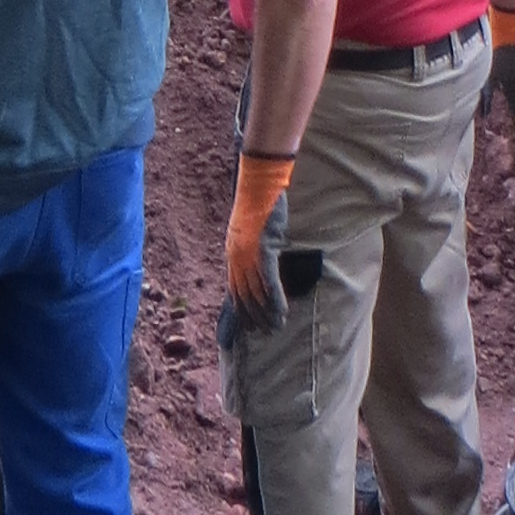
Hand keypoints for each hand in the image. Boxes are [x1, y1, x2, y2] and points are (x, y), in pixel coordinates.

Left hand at [224, 153, 291, 315]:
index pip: (235, 289)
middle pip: (244, 295)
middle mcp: (237, 256)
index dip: (242, 310)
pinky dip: (275, 298)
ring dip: (266, 313)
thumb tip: (260, 263)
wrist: (261, 182)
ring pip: (256, 292)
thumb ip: (252, 248)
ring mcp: (248, 254)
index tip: (250, 326)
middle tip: (266, 332)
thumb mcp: (250, 229)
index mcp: (233, 253)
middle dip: (254, 317)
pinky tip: (281, 311)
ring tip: (276, 327)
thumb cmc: (260, 202)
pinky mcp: (263, 249)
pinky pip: (269, 281)